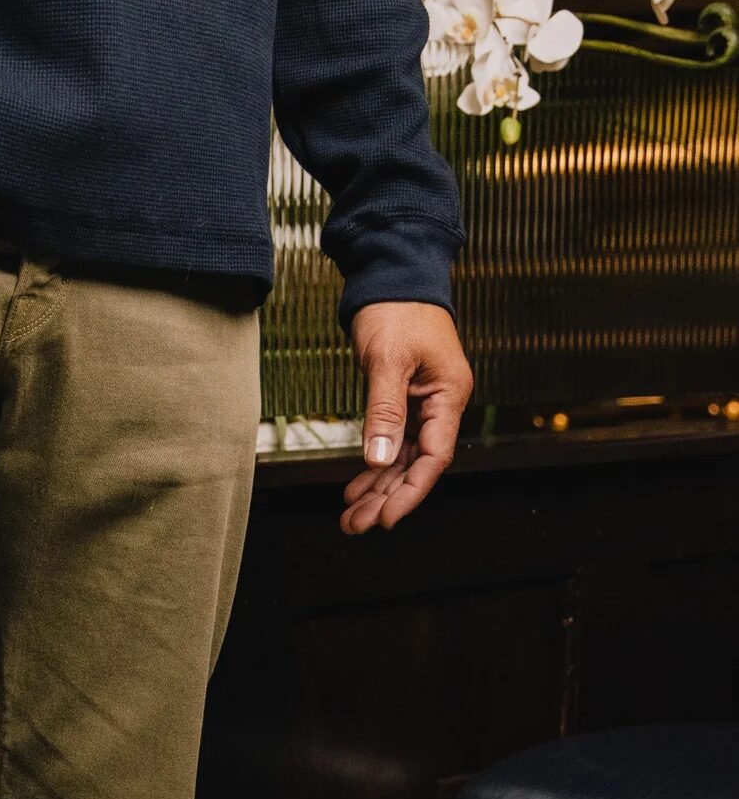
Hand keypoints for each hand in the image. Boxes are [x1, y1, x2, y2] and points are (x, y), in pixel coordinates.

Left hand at [340, 302, 472, 534]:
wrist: (392, 273)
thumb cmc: (397, 307)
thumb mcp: (388, 360)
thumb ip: (384, 412)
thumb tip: (380, 459)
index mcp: (448, 395)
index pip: (434, 458)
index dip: (409, 492)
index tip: (385, 518)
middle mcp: (440, 403)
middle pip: (417, 465)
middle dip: (386, 498)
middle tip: (356, 525)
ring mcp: (423, 403)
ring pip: (402, 458)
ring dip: (377, 487)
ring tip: (351, 515)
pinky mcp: (404, 399)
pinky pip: (392, 442)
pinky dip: (374, 465)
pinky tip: (356, 486)